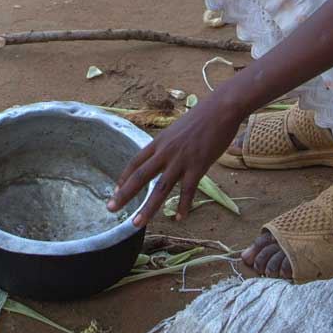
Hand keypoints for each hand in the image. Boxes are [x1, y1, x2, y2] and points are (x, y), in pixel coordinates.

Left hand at [107, 97, 241, 225]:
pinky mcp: (198, 165)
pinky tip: (180, 218)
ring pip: (160, 189)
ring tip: (137, 224)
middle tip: (111, 209)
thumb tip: (166, 154)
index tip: (115, 191)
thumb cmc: (202, 117)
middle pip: (140, 176)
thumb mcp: (177, 129)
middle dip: (124, 194)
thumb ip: (169, 144)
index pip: (135, 162)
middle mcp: (166, 152)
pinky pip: (188, 190)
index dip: (124, 177)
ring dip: (148, 208)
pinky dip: (183, 206)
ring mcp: (181, 160)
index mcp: (159, 142)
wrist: (221, 109)